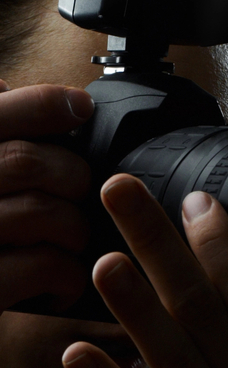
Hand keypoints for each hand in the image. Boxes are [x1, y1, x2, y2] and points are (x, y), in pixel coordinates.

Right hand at [0, 79, 94, 311]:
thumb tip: (1, 83)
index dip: (39, 104)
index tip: (79, 107)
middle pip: (25, 161)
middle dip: (73, 175)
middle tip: (80, 194)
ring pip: (41, 212)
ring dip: (75, 228)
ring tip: (71, 243)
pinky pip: (42, 265)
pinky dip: (68, 274)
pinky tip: (61, 283)